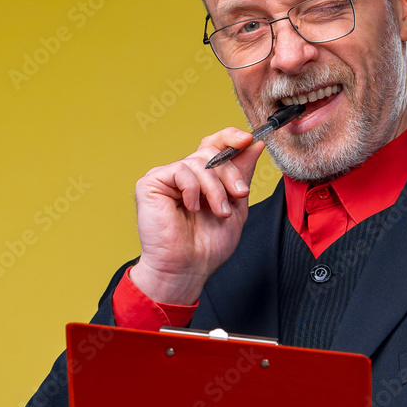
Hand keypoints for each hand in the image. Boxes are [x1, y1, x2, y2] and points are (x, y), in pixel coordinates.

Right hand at [129, 128, 264, 304]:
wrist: (189, 268)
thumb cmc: (208, 245)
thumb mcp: (236, 205)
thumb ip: (242, 174)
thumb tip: (254, 145)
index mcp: (203, 178)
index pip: (215, 145)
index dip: (231, 137)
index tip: (249, 139)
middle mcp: (184, 174)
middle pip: (211, 151)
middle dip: (230, 172)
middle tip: (239, 194)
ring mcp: (167, 177)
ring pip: (198, 162)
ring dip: (216, 189)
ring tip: (219, 211)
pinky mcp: (151, 183)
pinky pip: (180, 171)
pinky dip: (193, 190)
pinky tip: (191, 208)